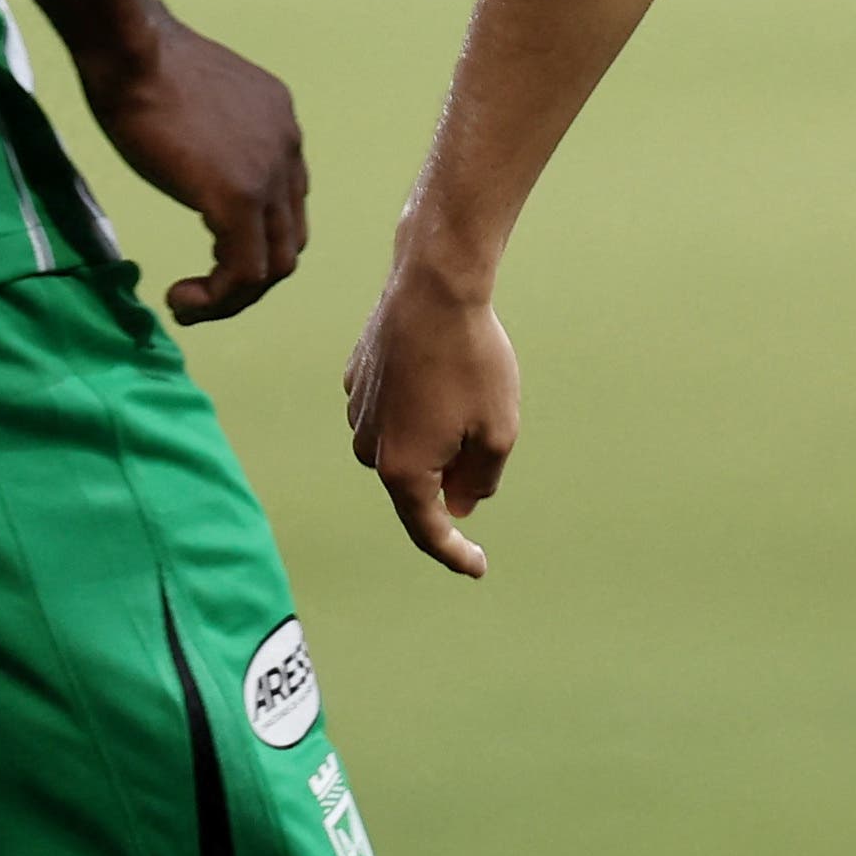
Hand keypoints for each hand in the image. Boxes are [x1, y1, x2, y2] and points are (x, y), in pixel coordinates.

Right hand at [84, 15, 309, 322]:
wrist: (133, 51)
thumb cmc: (143, 66)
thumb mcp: (197, 104)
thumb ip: (213, 137)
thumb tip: (198, 163)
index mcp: (280, 124)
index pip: (285, 201)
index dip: (250, 237)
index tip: (208, 253)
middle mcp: (288, 149)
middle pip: (288, 237)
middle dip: (248, 275)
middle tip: (203, 294)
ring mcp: (270, 174)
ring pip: (275, 263)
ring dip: (234, 296)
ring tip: (189, 304)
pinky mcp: (240, 198)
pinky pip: (246, 271)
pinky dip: (218, 297)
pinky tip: (180, 296)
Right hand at [344, 263, 516, 581]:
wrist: (433, 287)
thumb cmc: (472, 360)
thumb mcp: (498, 430)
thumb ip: (481, 479)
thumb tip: (459, 503)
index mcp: (403, 470)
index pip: (428, 530)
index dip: (455, 554)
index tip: (478, 568)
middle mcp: (369, 448)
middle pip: (418, 480)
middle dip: (453, 467)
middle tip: (484, 421)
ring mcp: (358, 412)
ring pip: (405, 440)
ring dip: (435, 428)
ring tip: (463, 381)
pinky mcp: (357, 379)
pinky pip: (394, 406)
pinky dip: (418, 400)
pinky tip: (436, 366)